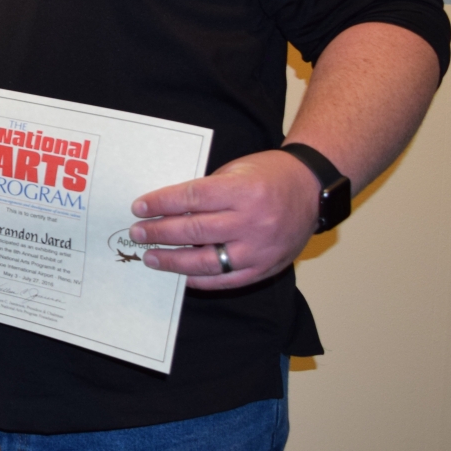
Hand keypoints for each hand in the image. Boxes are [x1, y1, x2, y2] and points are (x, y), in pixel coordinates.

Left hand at [128, 149, 321, 288]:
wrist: (313, 190)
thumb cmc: (270, 175)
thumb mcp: (235, 171)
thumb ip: (206, 191)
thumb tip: (167, 209)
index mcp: (242, 191)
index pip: (191, 198)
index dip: (161, 203)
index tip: (139, 207)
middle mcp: (251, 222)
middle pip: (194, 231)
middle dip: (159, 233)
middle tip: (138, 233)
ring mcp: (259, 249)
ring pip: (207, 261)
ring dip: (174, 261)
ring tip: (151, 258)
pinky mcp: (265, 267)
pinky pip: (227, 279)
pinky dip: (201, 279)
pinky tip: (181, 275)